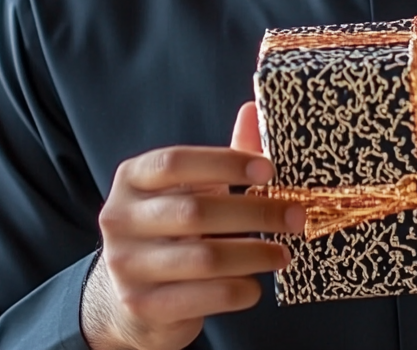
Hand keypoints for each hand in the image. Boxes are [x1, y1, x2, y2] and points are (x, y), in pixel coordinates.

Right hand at [81, 102, 304, 349]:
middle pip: (195, 211)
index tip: (268, 170)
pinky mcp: (143, 306)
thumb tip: (254, 110)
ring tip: (283, 253)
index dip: (224, 163)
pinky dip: (237, 291)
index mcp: (133, 179)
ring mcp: (127, 266)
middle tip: (295, 216)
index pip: (174, 163)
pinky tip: (255, 286)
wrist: (129, 297)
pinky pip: (202, 297)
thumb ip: (223, 157)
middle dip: (255, 212)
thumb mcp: (189, 188)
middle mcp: (120, 219)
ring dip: (254, 254)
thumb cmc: (170, 228)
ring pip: (203, 258)